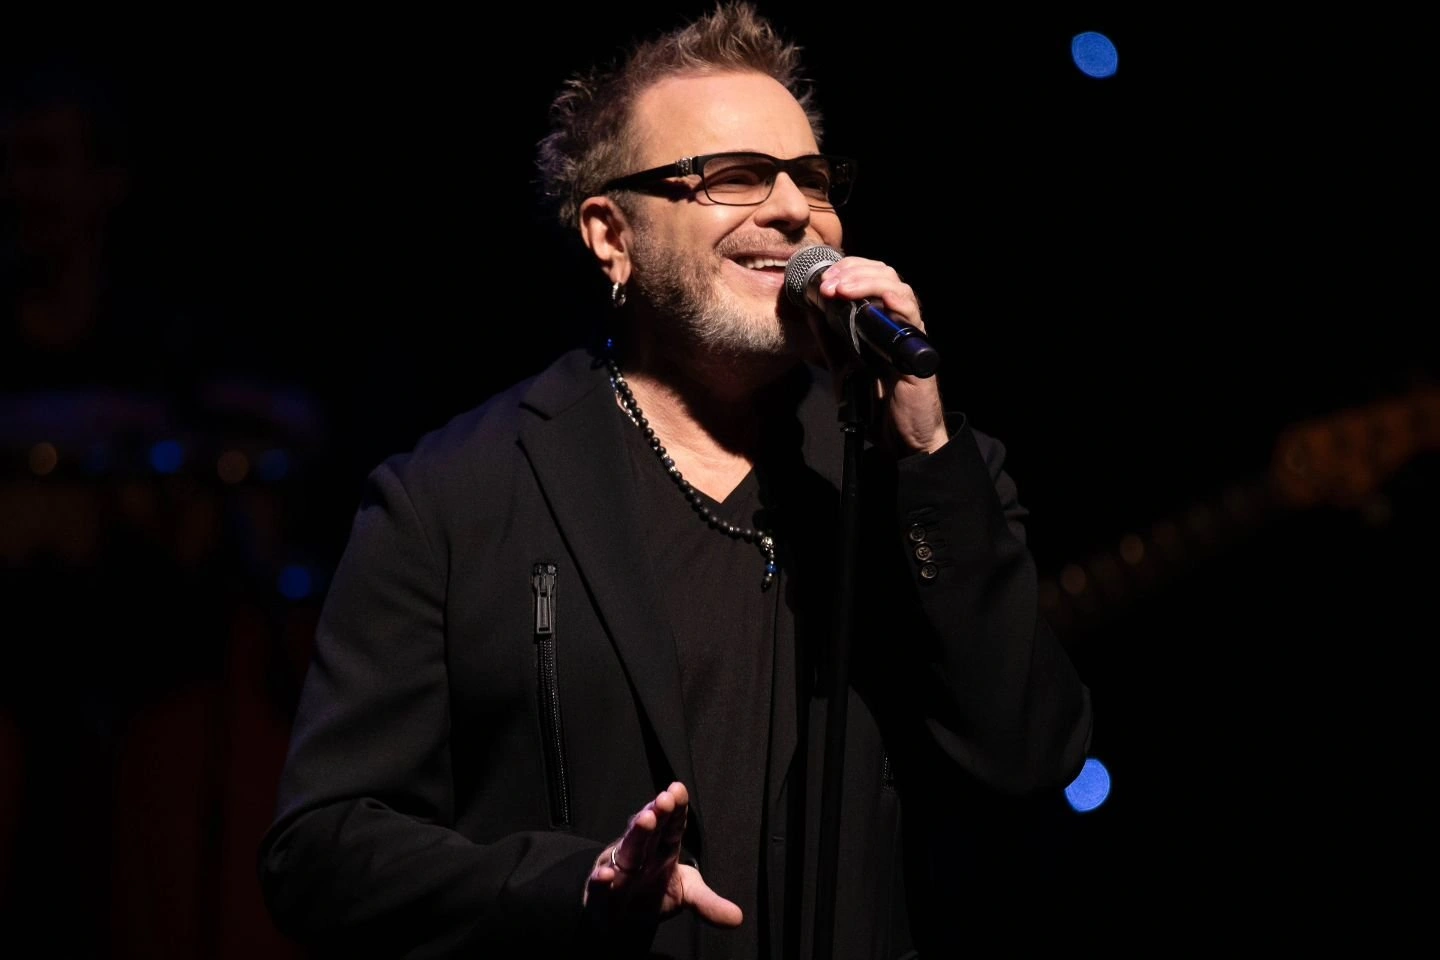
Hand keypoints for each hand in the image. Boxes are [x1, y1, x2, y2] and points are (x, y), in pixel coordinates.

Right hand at [583, 782, 741, 931]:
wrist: (617, 915)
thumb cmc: (650, 893)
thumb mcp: (685, 895)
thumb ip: (708, 903)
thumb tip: (738, 918)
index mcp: (663, 847)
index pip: (671, 825)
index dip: (675, 808)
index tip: (679, 790)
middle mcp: (641, 853)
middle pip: (650, 830)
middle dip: (657, 813)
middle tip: (666, 798)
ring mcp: (620, 870)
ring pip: (627, 848)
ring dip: (636, 834)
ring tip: (646, 820)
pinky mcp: (602, 892)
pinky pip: (599, 884)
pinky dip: (601, 879)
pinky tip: (607, 875)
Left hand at [808, 256, 949, 455]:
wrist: (899, 438)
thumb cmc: (876, 404)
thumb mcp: (843, 364)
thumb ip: (829, 337)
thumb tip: (809, 306)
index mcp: (879, 320)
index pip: (867, 277)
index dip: (845, 270)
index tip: (819, 279)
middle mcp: (896, 320)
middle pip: (882, 273)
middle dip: (850, 270)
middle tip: (825, 282)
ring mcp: (909, 331)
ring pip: (896, 285)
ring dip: (864, 280)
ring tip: (838, 288)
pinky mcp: (917, 347)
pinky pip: (910, 312)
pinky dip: (890, 298)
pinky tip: (869, 298)